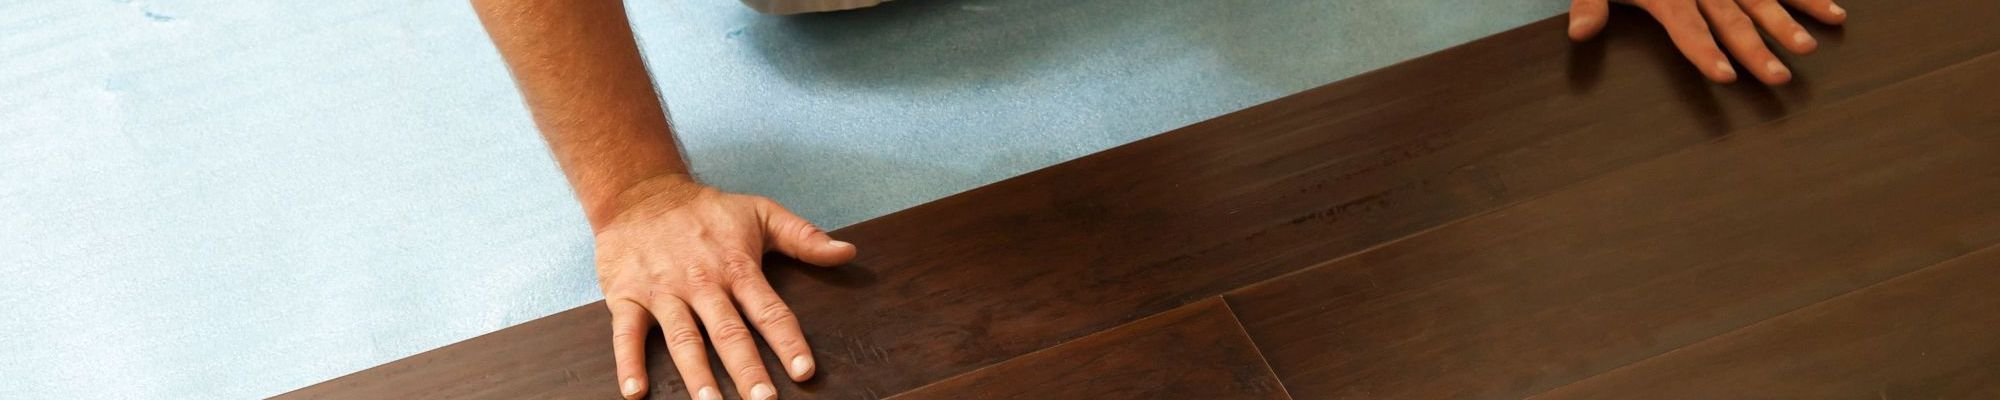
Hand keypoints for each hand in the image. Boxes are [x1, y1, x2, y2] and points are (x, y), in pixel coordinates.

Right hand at [594, 175, 855, 399]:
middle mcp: (702, 283)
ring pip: (683, 337)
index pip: (769, 310)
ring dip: (697, 373)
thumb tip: (847, 252)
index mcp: (737, 267)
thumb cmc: (707, 210)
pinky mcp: (627, 296)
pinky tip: (636, 392)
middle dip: (747, 369)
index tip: (804, 371)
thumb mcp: (761, 212)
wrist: (640, 194)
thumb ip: (805, 237)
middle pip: (728, 332)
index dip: (788, 341)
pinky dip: (629, 362)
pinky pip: (626, 333)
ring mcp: (663, 291)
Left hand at [1568, 0, 1847, 84]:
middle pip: (1732, 18)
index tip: (1725, 75)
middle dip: (1756, 48)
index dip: (1704, 51)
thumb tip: (1579, 33)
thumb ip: (1590, 2)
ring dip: (1787, 22)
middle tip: (1779, 77)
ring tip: (1810, 46)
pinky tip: (1833, 12)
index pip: (1688, 27)